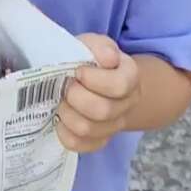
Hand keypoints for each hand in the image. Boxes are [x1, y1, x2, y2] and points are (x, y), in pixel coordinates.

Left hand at [55, 34, 139, 153]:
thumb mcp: (95, 45)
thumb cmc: (93, 61)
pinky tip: (60, 120)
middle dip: (77, 97)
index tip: (78, 71)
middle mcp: (127, 104)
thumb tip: (108, 58)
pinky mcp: (97, 140)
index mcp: (130, 77)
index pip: (119, 85)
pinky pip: (80, 145)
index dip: (94, 79)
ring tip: (61, 102)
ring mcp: (113, 125)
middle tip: (66, 87)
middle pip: (103, 110)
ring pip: (89, 130)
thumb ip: (100, 46)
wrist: (95, 79)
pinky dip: (65, 132)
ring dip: (68, 114)